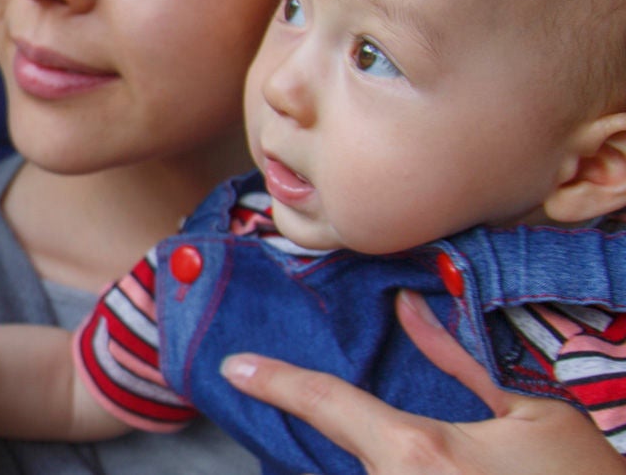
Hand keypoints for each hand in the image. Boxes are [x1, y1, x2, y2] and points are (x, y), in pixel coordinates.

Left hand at [223, 290, 625, 474]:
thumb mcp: (533, 416)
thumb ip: (460, 363)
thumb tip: (413, 312)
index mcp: (417, 454)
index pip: (328, 404)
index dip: (278, 382)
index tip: (237, 368)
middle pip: (354, 455)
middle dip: (379, 445)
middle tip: (451, 449)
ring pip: (372, 474)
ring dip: (401, 463)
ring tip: (469, 461)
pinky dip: (407, 471)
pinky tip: (453, 467)